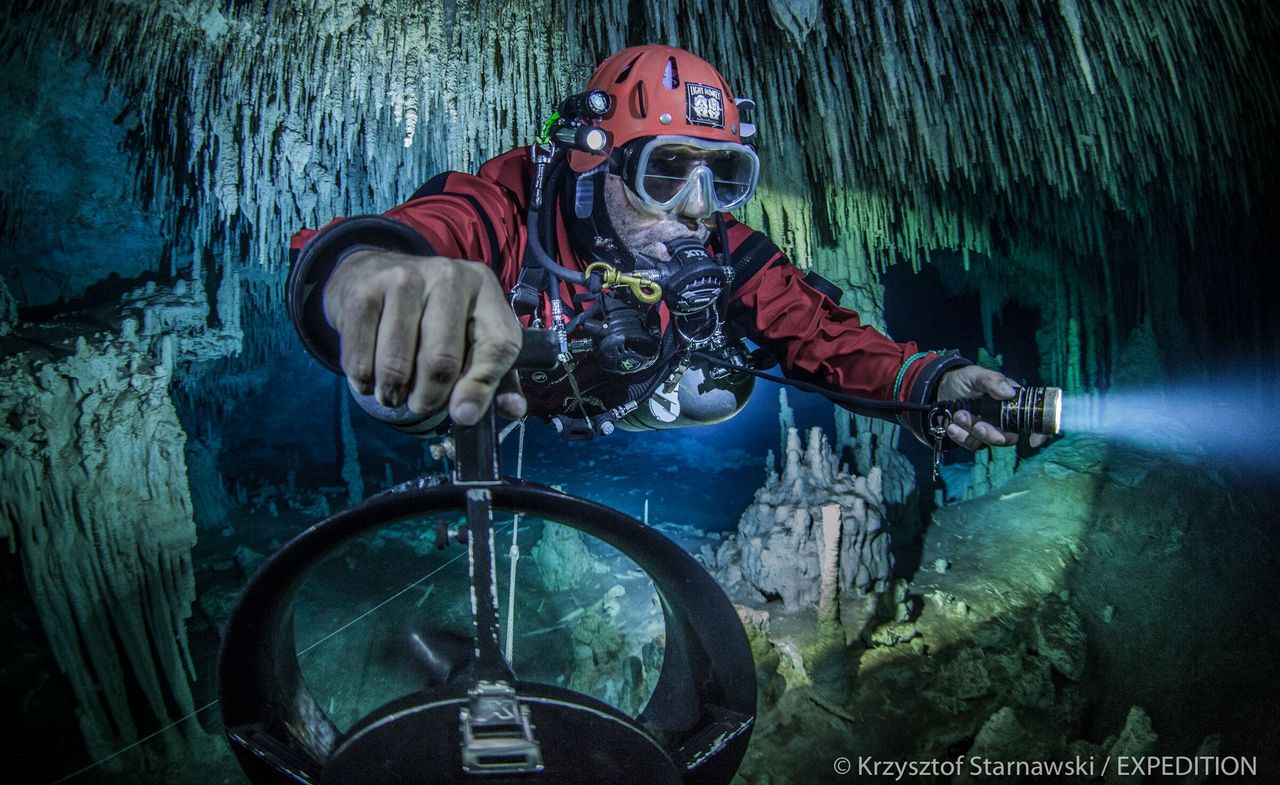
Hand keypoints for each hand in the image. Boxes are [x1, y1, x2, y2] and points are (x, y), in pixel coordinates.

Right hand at [322, 250, 525, 424]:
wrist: (372, 272)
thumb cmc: (432, 315)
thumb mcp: (472, 334)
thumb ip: (495, 375)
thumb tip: (512, 410)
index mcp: (484, 289)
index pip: (498, 345)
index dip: (482, 388)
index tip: (463, 415)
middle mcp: (448, 277)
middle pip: (442, 361)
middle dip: (429, 399)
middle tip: (421, 405)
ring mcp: (402, 279)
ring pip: (397, 366)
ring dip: (393, 394)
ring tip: (394, 392)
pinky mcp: (362, 293)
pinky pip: (361, 360)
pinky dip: (364, 382)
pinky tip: (370, 376)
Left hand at [935, 366, 1048, 449]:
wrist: (938, 390)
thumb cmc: (963, 380)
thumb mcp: (976, 374)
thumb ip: (992, 381)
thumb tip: (1009, 393)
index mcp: (1011, 403)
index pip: (1032, 419)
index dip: (1039, 432)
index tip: (1034, 441)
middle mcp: (1003, 419)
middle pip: (1009, 437)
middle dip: (993, 434)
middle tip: (978, 425)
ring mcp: (988, 430)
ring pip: (989, 442)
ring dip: (972, 431)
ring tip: (958, 415)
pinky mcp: (972, 438)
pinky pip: (971, 444)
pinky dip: (961, 436)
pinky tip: (951, 426)